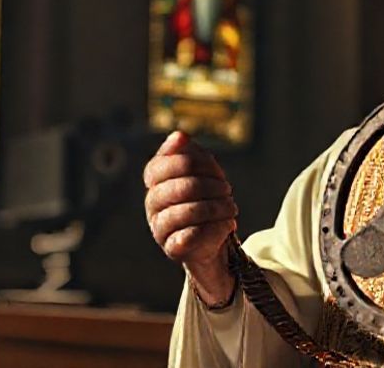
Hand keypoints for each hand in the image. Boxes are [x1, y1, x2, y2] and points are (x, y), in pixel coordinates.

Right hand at [144, 131, 237, 304]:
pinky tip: (228, 224)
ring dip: (218, 207)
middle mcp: (152, 204)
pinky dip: (216, 227)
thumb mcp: (201, 169)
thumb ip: (189, 151)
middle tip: (227, 189)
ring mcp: (159, 227)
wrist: (212, 236)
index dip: (192, 163)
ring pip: (188, 212)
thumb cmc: (206, 197)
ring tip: (231, 207)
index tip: (216, 169)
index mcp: (155, 181)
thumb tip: (179, 136)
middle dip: (211, 186)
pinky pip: (193, 235)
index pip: (161, 165)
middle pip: (181, 187)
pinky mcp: (172, 248)